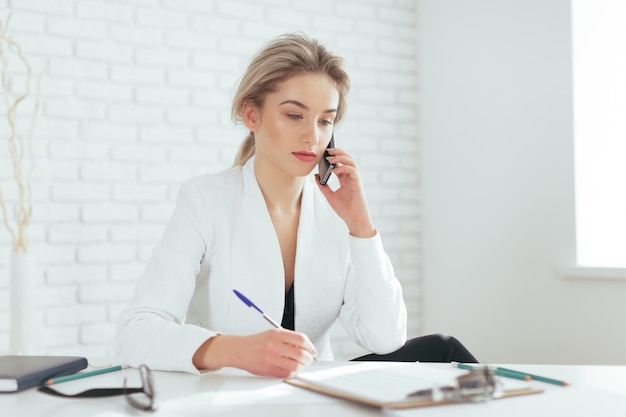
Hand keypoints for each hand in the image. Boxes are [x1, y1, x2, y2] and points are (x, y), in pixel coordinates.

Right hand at [194, 329, 315, 377]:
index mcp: (277, 334)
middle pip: (301, 354)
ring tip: (300, 365)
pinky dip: (292, 372)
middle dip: (308, 358)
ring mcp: (271, 358)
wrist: (238, 350)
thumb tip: (305, 347)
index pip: (301, 339)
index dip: (310, 346)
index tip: (311, 349)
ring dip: (301, 367)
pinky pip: (286, 373)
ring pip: (295, 366)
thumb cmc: (256, 342)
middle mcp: (274, 345)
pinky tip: (290, 369)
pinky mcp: (268, 369)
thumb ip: (288, 338)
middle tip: (308, 359)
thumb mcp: (272, 333)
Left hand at [316, 148, 375, 237]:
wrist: (353, 220)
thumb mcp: (329, 196)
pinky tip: (336, 171)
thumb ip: (323, 185)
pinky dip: (344, 168)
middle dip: (338, 152)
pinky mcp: (358, 183)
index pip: (341, 163)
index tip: (324, 154)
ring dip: (341, 157)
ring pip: (352, 162)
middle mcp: (351, 177)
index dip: (334, 157)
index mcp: (345, 179)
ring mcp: (355, 179)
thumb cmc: (344, 209)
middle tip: (328, 151)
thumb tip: (316, 175)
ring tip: (331, 158)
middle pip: (348, 159)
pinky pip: (353, 170)